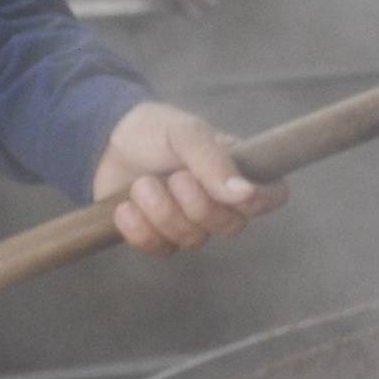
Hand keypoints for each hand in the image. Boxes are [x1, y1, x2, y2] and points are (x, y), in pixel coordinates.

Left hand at [90, 102, 286, 256]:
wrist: (105, 142)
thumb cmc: (154, 129)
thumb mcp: (186, 133)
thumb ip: (215, 161)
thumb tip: (245, 193)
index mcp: (238, 170)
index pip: (273, 195)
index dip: (259, 201)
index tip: (230, 191)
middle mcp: (220, 200)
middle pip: (232, 226)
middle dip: (197, 206)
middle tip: (174, 178)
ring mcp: (190, 222)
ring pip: (193, 240)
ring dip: (162, 213)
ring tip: (141, 185)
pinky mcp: (160, 237)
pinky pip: (160, 249)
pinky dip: (139, 229)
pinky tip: (124, 207)